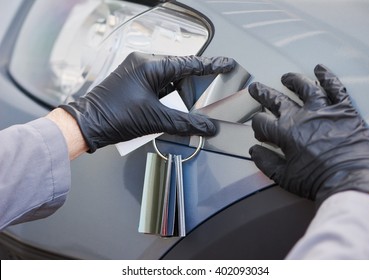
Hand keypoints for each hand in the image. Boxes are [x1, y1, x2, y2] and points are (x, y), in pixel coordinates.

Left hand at [60, 52, 234, 151]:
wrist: (86, 125)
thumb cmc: (112, 116)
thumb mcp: (155, 119)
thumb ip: (186, 123)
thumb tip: (207, 127)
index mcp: (150, 66)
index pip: (189, 64)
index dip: (211, 65)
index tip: (226, 64)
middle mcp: (142, 65)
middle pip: (178, 75)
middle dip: (187, 93)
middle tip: (192, 107)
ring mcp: (136, 74)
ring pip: (167, 84)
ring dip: (172, 101)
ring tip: (167, 116)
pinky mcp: (132, 85)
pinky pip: (155, 90)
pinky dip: (162, 103)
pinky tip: (159, 116)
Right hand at [249, 64, 368, 205]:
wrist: (348, 182)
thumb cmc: (318, 181)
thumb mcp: (284, 177)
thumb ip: (266, 162)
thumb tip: (255, 152)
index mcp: (285, 133)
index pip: (262, 122)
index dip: (257, 125)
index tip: (259, 129)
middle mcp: (301, 117)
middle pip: (277, 100)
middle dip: (263, 94)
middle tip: (256, 88)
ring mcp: (323, 111)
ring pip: (305, 88)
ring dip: (293, 81)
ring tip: (286, 77)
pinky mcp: (344, 110)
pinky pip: (336, 88)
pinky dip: (328, 77)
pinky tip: (321, 70)